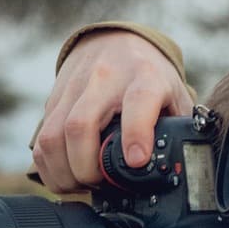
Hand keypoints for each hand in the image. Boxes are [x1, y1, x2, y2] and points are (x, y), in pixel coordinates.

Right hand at [32, 30, 190, 191]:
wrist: (114, 42)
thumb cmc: (148, 76)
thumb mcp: (173, 95)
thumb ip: (180, 128)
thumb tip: (187, 166)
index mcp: (143, 78)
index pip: (138, 101)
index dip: (136, 133)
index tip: (136, 161)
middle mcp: (104, 80)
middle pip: (80, 126)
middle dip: (86, 168)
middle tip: (101, 185)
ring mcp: (73, 89)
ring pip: (52, 137)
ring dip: (64, 173)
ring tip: (83, 185)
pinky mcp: (53, 100)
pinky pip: (40, 140)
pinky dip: (49, 167)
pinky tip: (65, 177)